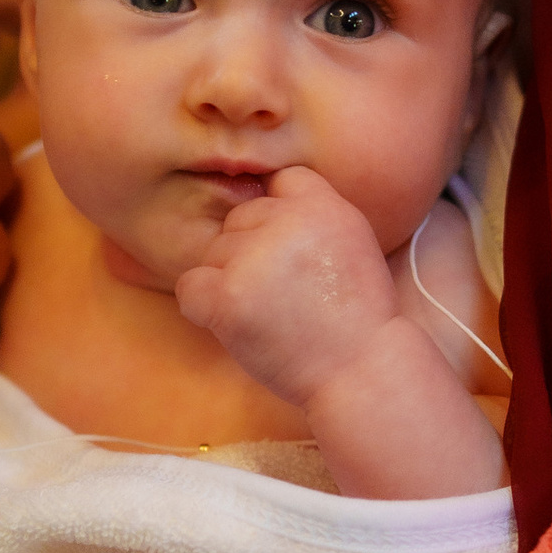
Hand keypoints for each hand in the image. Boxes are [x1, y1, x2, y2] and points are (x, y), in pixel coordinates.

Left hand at [175, 164, 397, 407]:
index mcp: (324, 206)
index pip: (283, 180)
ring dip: (231, 281)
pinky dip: (204, 306)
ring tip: (269, 314)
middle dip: (253, 251)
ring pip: (215, 251)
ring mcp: (254, 259)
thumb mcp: (354, 244)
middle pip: (241, 217)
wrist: (361, 372)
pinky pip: (190, 286)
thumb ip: (313, 215)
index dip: (282, 217)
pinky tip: (235, 323)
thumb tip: (265, 197)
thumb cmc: (358, 318)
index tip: (294, 252)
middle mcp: (287, 222)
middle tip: (283, 293)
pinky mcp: (228, 298)